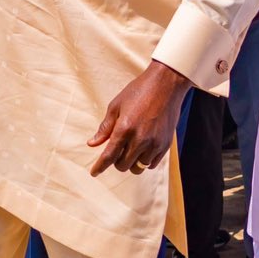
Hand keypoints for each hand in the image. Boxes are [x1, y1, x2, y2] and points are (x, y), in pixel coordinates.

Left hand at [87, 61, 188, 177]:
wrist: (166, 85)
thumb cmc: (139, 92)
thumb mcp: (116, 106)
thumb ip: (105, 127)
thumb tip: (92, 144)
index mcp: (124, 128)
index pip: (109, 156)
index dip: (99, 167)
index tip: (94, 172)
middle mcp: (140, 139)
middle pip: (123, 165)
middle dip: (116, 161)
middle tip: (117, 149)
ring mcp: (154, 143)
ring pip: (138, 168)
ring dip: (131, 162)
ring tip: (131, 149)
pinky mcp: (165, 145)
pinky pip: (151, 164)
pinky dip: (144, 160)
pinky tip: (143, 149)